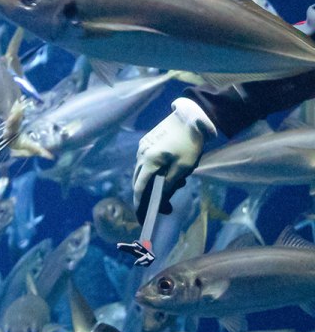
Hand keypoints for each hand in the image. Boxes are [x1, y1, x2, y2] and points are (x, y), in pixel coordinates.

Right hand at [132, 98, 214, 214]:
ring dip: (153, 183)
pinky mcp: (146, 142)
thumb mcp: (184, 167)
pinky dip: (154, 171)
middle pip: (138, 181)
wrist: (192, 116)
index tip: (142, 216)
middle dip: (149, 196)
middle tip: (166, 206)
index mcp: (149, 161)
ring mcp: (142, 147)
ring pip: (142, 172)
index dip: (140, 204)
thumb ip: (170, 184)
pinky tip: (169, 171)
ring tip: (175, 184)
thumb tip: (161, 198)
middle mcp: (141, 155)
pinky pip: (146, 162)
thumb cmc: (190, 142)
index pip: (140, 188)